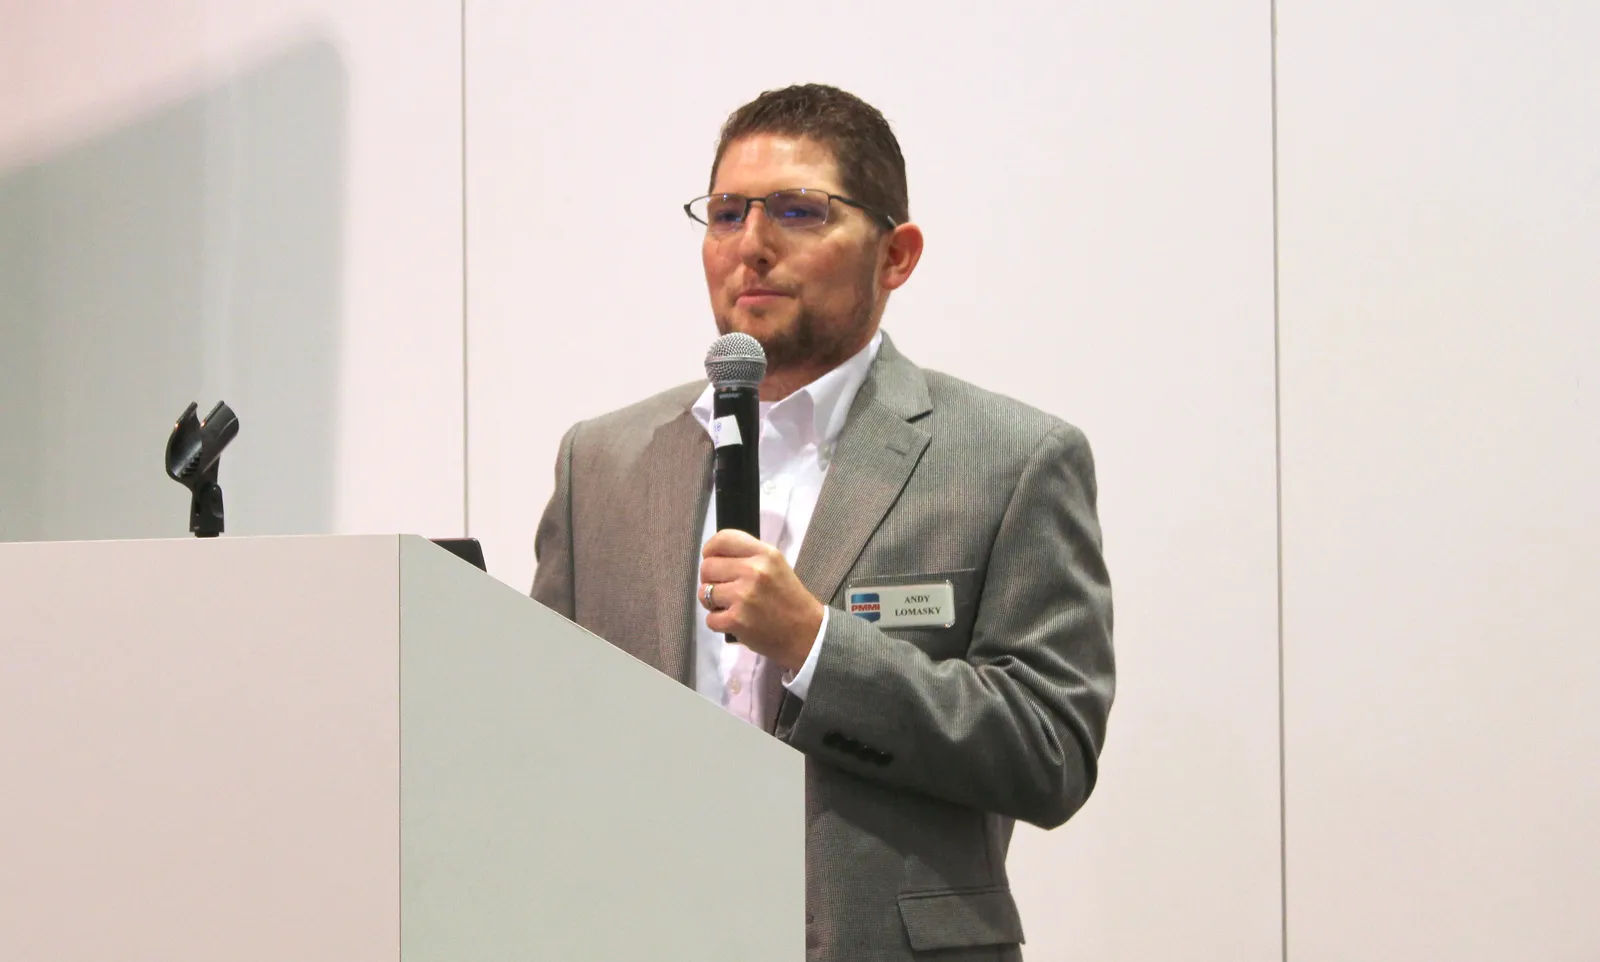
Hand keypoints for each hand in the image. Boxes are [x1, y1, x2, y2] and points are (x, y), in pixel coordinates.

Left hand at [699, 529, 823, 673]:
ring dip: (712, 602)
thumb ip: (749, 556)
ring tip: (730, 606)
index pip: (723, 539)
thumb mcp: (776, 566)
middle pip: (707, 567)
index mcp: (765, 554)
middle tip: (725, 589)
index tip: (711, 559)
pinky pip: (709, 618)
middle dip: (710, 579)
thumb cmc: (789, 599)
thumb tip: (714, 556)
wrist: (806, 633)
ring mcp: (744, 596)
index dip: (710, 549)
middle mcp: (754, 571)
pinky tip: (734, 622)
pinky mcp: (736, 620)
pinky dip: (718, 623)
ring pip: (704, 593)